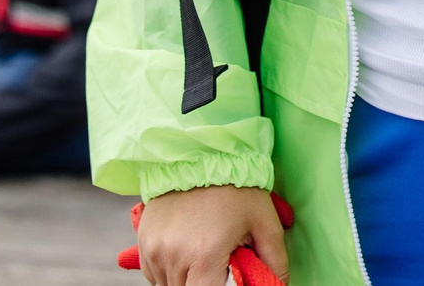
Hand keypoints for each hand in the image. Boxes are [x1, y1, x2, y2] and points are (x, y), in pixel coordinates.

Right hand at [125, 185, 292, 285]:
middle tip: (219, 263)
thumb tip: (279, 284)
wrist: (200, 152)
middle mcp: (174, 255)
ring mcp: (154, 249)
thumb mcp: (264, 221)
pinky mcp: (143, 240)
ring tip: (203, 253)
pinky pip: (154, 273)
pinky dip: (169, 270)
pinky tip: (186, 250)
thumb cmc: (235, 186)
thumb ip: (275, 259)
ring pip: (168, 284)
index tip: (227, 279)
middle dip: (204, 283)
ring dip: (185, 278)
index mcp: (204, 255)